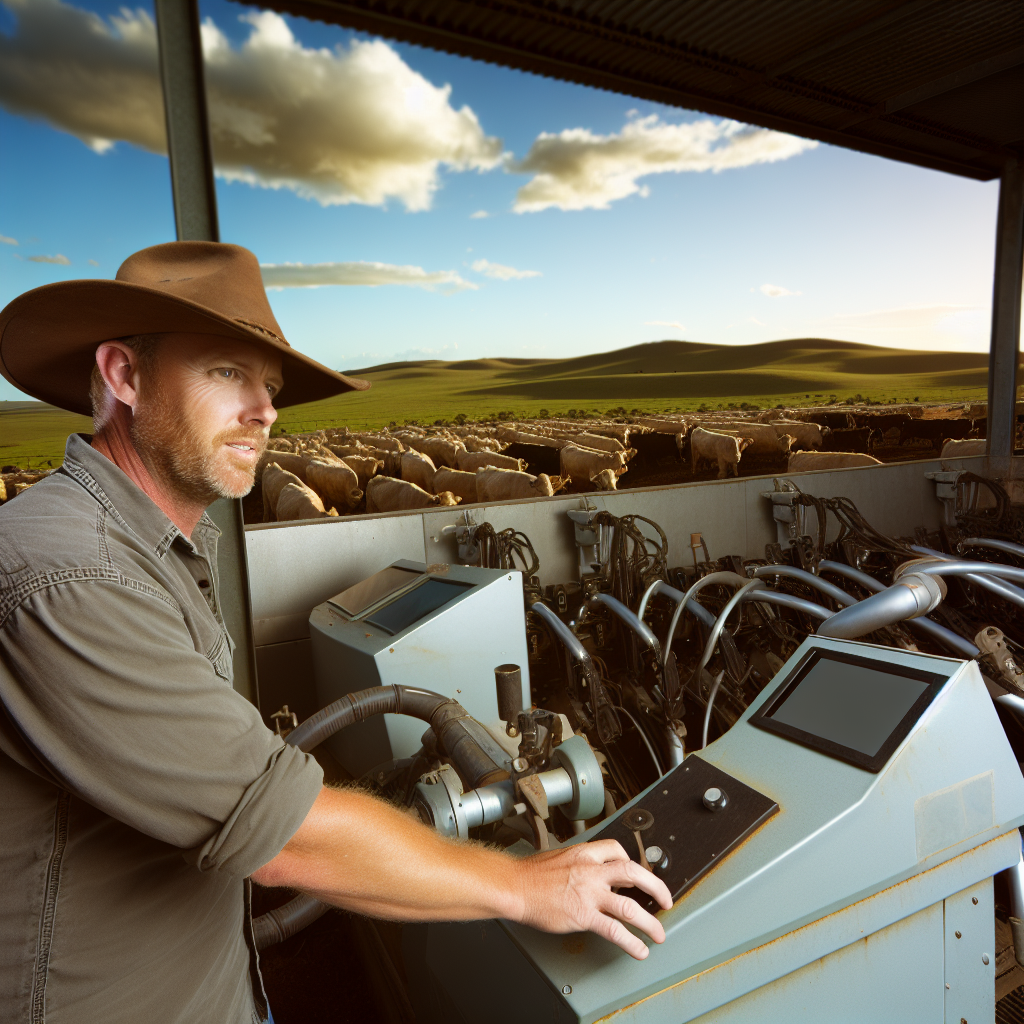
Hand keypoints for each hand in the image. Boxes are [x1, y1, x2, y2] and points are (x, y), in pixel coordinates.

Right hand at [511, 839, 672, 959]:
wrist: (514, 886)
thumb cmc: (531, 874)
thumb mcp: (560, 856)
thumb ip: (580, 864)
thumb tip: (593, 872)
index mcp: (585, 853)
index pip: (618, 851)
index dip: (632, 861)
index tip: (638, 874)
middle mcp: (591, 870)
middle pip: (633, 872)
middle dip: (655, 887)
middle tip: (665, 899)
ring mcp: (589, 893)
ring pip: (629, 906)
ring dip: (649, 922)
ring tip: (658, 933)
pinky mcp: (583, 915)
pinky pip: (614, 930)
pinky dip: (631, 941)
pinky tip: (639, 949)